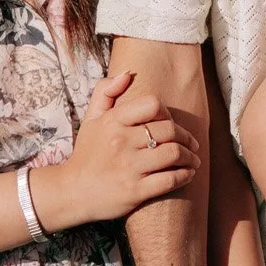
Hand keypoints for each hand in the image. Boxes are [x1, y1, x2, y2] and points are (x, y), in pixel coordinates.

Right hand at [40, 71, 198, 229]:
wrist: (72, 192)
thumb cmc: (87, 153)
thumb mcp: (91, 119)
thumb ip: (105, 91)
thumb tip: (128, 73)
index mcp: (113, 121)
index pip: (153, 105)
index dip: (167, 113)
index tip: (171, 124)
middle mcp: (121, 142)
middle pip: (169, 130)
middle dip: (187, 138)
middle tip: (192, 144)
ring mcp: (129, 167)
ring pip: (173, 154)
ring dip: (190, 157)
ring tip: (193, 159)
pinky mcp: (135, 191)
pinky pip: (170, 180)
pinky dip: (185, 176)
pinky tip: (188, 174)